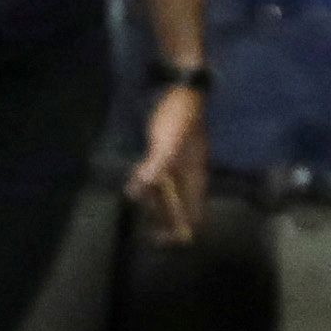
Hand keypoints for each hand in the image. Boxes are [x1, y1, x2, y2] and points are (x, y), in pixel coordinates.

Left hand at [126, 77, 211, 245]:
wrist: (179, 87)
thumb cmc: (177, 116)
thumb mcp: (166, 144)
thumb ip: (153, 169)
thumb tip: (136, 193)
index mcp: (195, 176)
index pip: (195, 213)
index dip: (183, 230)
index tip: (167, 243)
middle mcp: (189, 174)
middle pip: (180, 207)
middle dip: (165, 222)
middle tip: (148, 236)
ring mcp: (177, 164)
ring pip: (167, 193)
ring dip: (154, 204)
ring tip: (140, 214)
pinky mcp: (165, 153)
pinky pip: (157, 177)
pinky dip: (147, 186)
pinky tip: (136, 189)